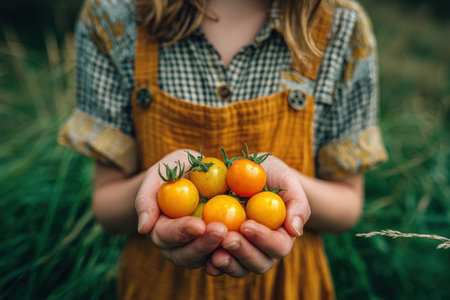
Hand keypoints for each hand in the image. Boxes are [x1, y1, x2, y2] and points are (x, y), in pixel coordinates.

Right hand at [135, 149, 226, 268]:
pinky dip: (235, 255)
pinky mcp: (218, 248)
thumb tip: (143, 227)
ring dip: (221, 252)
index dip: (181, 232)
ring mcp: (198, 248)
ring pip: (206, 261)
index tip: (198, 224)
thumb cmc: (175, 170)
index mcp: (159, 228)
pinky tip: (248, 244)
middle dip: (203, 245)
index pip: (165, 235)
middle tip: (221, 230)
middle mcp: (177, 245)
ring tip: (236, 237)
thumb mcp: (160, 174)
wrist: (196, 175)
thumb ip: (147, 198)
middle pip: (185, 255)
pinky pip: (226, 259)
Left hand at [205, 155, 310, 276]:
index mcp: (282, 236)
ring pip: (239, 268)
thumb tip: (295, 231)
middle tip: (227, 238)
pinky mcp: (223, 250)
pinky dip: (211, 263)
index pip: (278, 246)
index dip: (263, 239)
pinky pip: (219, 264)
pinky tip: (205, 257)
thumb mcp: (286, 180)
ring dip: (228, 262)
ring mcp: (243, 252)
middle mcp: (263, 249)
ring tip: (214, 251)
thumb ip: (297, 204)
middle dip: (243, 252)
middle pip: (259, 263)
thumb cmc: (271, 174)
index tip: (246, 225)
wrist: (247, 172)